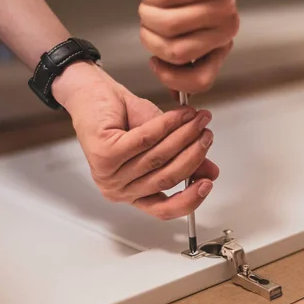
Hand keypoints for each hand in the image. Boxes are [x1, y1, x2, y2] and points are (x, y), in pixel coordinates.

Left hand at [52, 62, 218, 219]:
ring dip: (184, 136)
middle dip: (193, 155)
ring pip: (158, 158)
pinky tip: (181, 115)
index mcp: (131, 194)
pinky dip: (167, 125)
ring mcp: (108, 175)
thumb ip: (184, 160)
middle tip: (207, 135)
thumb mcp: (161, 142)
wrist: (94, 93)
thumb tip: (210, 171)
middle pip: (166, 179)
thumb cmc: (123, 119)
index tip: (208, 183)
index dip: (189, 199)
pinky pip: (145, 140)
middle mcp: (118, 190)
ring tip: (198, 120)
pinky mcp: (103, 154)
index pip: (163, 210)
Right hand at [139, 0, 238, 94]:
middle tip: (147, 22)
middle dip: (149, 38)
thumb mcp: (192, 31)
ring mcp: (223, 3)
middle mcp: (227, 25)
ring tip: (149, 0)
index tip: (155, 63)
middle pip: (175, 52)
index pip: (200, 81)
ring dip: (146, 11)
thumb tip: (174, 96)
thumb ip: (184, 62)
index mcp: (221, 43)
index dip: (169, 78)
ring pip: (167, 24)